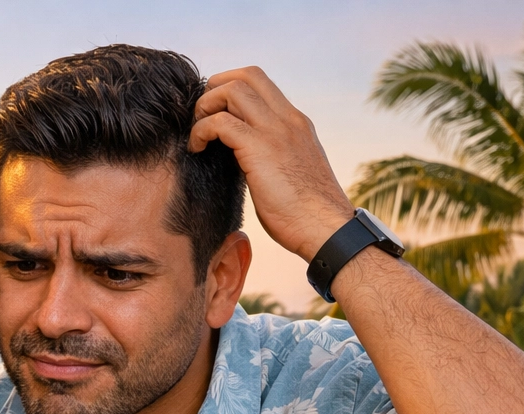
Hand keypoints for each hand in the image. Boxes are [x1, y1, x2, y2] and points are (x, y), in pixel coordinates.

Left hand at [190, 67, 354, 262]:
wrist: (326, 229)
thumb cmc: (305, 214)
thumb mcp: (290, 173)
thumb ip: (270, 157)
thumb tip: (243, 160)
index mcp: (295, 124)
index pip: (261, 83)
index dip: (230, 89)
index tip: (214, 113)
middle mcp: (288, 119)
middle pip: (246, 75)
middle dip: (215, 88)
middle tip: (201, 117)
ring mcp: (276, 131)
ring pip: (232, 89)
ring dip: (206, 107)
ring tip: (198, 134)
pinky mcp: (260, 149)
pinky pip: (221, 122)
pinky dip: (201, 130)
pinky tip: (197, 149)